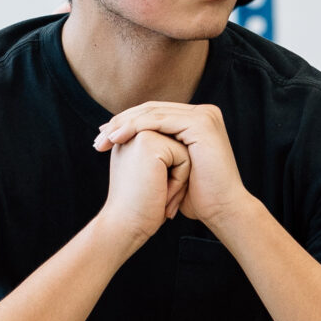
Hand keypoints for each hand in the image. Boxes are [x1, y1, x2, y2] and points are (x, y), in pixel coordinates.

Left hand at [95, 99, 249, 233]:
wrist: (222, 210)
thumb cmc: (198, 197)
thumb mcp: (174, 169)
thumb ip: (160, 152)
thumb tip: (133, 147)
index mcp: (197, 120)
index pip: (155, 113)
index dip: (127, 123)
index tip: (104, 137)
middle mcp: (203, 113)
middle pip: (152, 110)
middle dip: (122, 122)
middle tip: (99, 137)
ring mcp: (204, 116)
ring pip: (154, 113)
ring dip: (124, 124)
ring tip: (104, 139)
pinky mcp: (201, 123)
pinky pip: (161, 120)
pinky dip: (136, 127)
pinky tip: (118, 138)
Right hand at [98, 125, 190, 250]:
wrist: (126, 226)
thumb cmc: (142, 208)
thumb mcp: (154, 176)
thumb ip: (165, 156)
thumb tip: (190, 148)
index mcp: (133, 138)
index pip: (175, 150)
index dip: (172, 176)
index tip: (152, 193)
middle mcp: (134, 132)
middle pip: (181, 148)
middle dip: (177, 176)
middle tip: (156, 195)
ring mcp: (139, 134)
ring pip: (184, 151)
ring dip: (179, 179)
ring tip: (158, 194)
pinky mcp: (148, 142)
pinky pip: (184, 157)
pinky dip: (178, 181)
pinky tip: (160, 192)